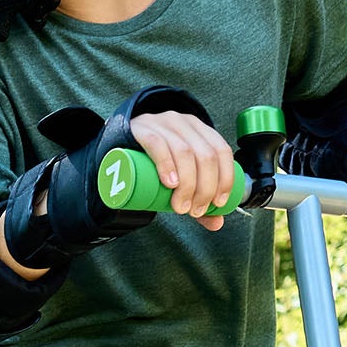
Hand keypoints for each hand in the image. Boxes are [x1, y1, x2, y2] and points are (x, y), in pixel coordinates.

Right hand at [129, 110, 237, 228]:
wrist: (121, 146)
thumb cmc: (156, 164)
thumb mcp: (180, 177)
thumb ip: (197, 198)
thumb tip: (217, 223)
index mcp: (200, 130)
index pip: (222, 151)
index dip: (225, 178)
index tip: (218, 202)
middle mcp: (184, 123)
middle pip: (205, 155)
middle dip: (205, 188)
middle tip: (195, 211)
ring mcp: (162, 123)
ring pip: (184, 152)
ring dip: (188, 184)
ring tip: (181, 206)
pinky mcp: (141, 130)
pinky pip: (157, 144)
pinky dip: (167, 165)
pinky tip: (170, 183)